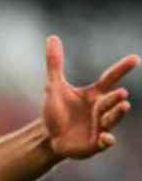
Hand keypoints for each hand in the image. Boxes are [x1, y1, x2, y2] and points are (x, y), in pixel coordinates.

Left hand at [44, 35, 139, 158]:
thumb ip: (55, 64)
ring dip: (117, 114)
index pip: (109, 79)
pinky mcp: (95, 143)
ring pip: (112, 119)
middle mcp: (100, 109)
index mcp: (94, 95)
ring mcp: (100, 126)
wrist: (48, 137)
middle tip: (121, 93)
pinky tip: (106, 138)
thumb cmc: (56, 112)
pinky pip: (105, 142)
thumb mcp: (53, 87)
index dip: (121, 69)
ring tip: (124, 105)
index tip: (134, 59)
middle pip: (111, 101)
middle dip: (116, 97)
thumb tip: (51, 37)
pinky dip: (107, 140)